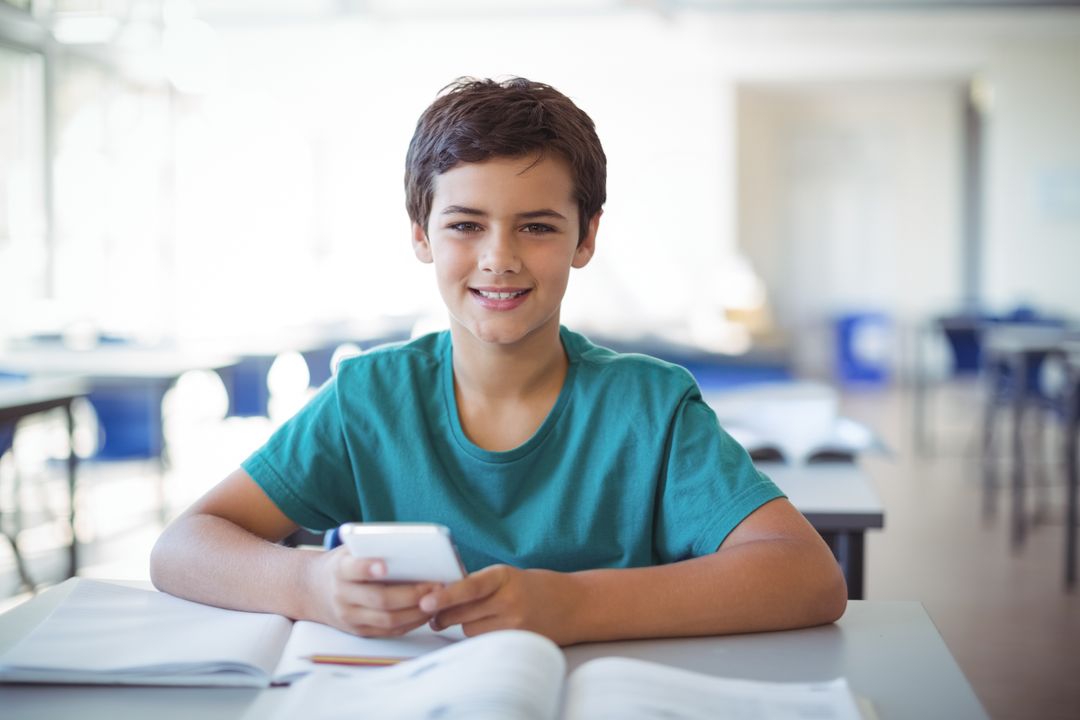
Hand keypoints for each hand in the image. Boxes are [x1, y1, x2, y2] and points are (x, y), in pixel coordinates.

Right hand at [309, 547, 441, 636]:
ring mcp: (350, 617)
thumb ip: (371, 548)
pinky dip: (411, 623)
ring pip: (388, 620)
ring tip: (437, 600)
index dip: (368, 568)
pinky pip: (390, 631)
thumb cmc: (343, 565)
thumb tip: (410, 546)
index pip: (353, 569)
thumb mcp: (350, 550)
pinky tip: (426, 611)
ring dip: (417, 612)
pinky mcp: (360, 631)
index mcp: (340, 570)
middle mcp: (343, 596)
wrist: (313, 591)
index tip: (385, 565)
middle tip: (435, 585)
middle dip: (411, 594)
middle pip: (379, 599)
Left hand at [418, 565, 583, 645]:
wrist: (574, 604)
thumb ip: (478, 584)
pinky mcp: (518, 642)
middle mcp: (510, 600)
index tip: (425, 602)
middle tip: (434, 611)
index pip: (470, 587)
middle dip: (445, 613)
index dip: (446, 596)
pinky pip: (484, 642)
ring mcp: (516, 624)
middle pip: (463, 614)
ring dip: (465, 625)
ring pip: (470, 630)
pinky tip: (492, 626)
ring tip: (481, 615)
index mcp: (505, 576)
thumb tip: (440, 597)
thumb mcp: (507, 576)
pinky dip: (481, 636)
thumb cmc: (533, 587)